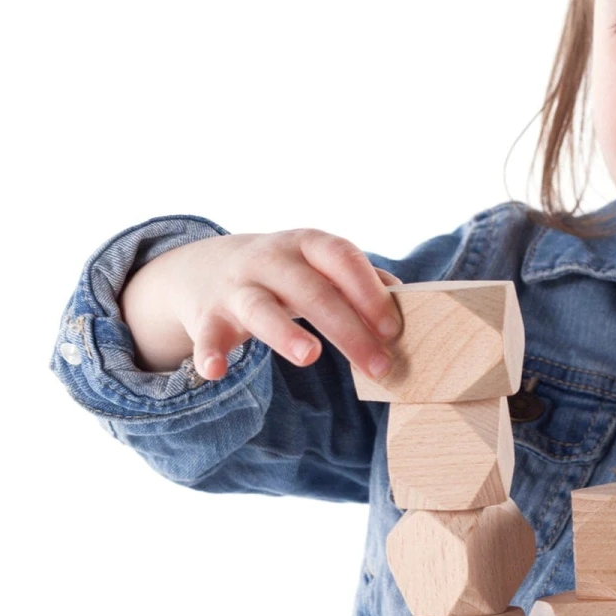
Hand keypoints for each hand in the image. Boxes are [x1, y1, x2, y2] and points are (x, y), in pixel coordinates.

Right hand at [121, 228, 403, 380]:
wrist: (203, 268)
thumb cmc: (283, 272)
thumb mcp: (319, 265)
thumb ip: (360, 280)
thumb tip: (411, 300)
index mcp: (306, 244)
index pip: (342, 258)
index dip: (368, 291)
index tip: (393, 329)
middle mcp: (270, 260)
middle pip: (311, 291)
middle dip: (347, 329)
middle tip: (378, 366)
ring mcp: (236, 288)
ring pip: (261, 308)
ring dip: (285, 332)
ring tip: (310, 357)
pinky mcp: (207, 317)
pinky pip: (207, 336)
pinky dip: (209, 353)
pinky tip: (214, 372)